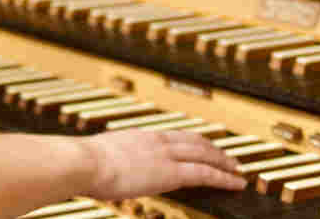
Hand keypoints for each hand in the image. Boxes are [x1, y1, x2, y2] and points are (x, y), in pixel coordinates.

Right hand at [82, 129, 246, 199]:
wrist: (82, 162)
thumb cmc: (81, 163)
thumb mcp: (98, 155)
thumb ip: (109, 158)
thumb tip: (102, 165)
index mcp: (139, 135)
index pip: (174, 135)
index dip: (193, 141)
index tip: (203, 146)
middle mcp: (156, 140)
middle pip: (195, 141)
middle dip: (215, 149)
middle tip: (229, 158)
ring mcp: (165, 155)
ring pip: (206, 155)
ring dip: (225, 162)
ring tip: (238, 171)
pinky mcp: (171, 172)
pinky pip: (205, 173)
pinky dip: (224, 177)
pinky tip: (235, 183)